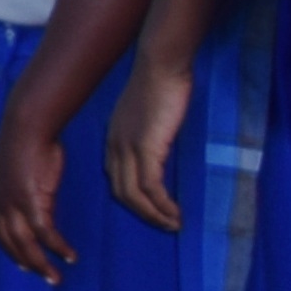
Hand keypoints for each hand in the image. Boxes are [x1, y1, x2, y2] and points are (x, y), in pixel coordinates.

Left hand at [0, 109, 72, 281]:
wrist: (27, 126)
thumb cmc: (27, 143)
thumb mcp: (19, 170)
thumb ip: (23, 188)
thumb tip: (36, 198)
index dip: (12, 249)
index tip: (24, 264)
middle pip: (11, 243)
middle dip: (28, 263)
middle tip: (45, 278)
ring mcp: (13, 203)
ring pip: (26, 244)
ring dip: (41, 263)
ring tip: (56, 278)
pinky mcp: (31, 200)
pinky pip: (45, 233)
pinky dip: (57, 247)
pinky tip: (70, 256)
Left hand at [104, 43, 194, 231]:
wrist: (160, 65)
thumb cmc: (161, 84)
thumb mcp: (149, 114)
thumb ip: (149, 133)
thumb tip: (161, 146)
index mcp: (114, 137)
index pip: (116, 177)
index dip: (132, 198)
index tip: (152, 210)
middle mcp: (115, 144)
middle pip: (121, 191)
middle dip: (142, 213)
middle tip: (165, 225)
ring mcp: (128, 146)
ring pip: (134, 194)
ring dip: (154, 214)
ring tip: (173, 225)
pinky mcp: (146, 147)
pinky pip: (150, 186)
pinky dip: (161, 204)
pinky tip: (175, 212)